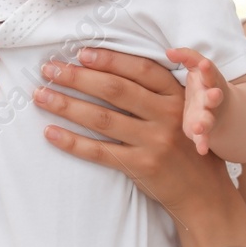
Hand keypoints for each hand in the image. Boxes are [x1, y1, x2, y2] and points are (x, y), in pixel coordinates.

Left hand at [32, 47, 231, 215]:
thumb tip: (111, 68)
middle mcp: (167, 116)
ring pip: (102, 118)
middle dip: (78, 77)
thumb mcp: (185, 112)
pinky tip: (50, 132)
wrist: (204, 193)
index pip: (139, 69)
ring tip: (41, 95)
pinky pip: (99, 151)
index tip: (80, 53)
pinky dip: (72, 142)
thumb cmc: (188, 147)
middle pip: (115, 90)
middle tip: (50, 69)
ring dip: (67, 105)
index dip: (109, 59)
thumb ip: (158, 92)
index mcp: (177, 96)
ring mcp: (153, 142)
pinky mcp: (141, 166)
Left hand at [171, 47, 226, 155]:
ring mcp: (209, 116)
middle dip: (214, 96)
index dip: (207, 69)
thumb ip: (187, 57)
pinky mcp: (203, 132)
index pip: (209, 73)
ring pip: (209, 119)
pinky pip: (204, 139)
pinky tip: (202, 149)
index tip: (204, 64)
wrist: (225, 112)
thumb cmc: (204, 86)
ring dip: (206, 122)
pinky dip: (203, 143)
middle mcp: (211, 99)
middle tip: (214, 94)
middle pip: (214, 97)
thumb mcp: (198, 70)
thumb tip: (169, 51)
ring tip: (200, 126)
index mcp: (209, 81)